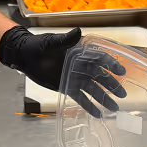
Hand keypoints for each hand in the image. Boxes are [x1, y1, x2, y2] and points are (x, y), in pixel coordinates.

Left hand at [0, 26, 126, 117]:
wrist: (25, 57)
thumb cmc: (38, 45)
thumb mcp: (52, 42)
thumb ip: (66, 39)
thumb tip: (78, 31)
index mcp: (81, 53)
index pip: (100, 59)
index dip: (111, 65)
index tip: (121, 71)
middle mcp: (82, 66)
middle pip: (100, 77)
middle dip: (112, 85)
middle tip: (122, 95)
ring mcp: (76, 78)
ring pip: (93, 90)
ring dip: (104, 99)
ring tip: (114, 108)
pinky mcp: (68, 88)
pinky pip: (81, 98)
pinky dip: (89, 106)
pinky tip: (98, 114)